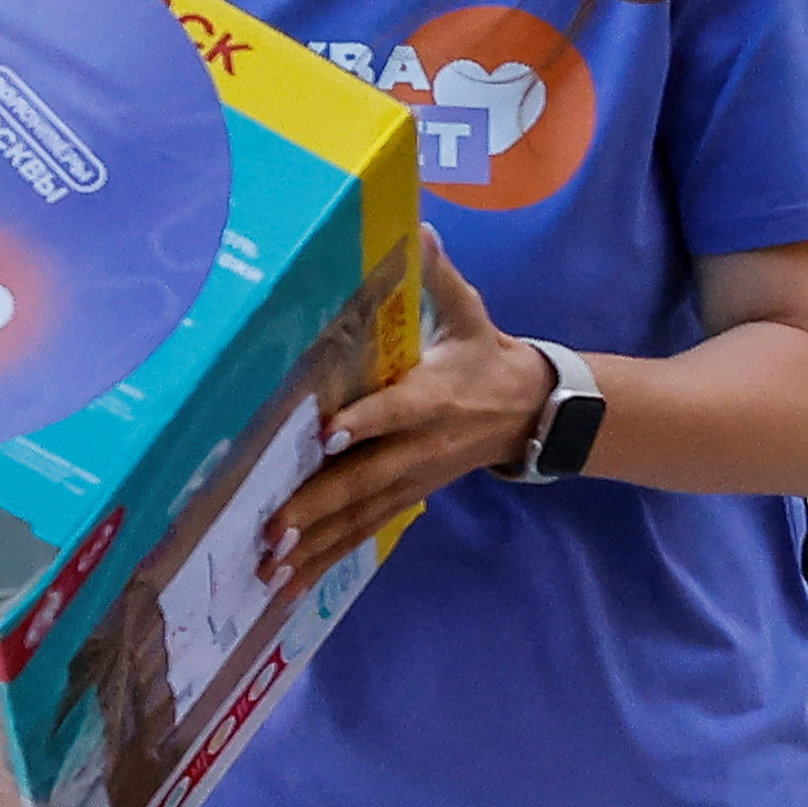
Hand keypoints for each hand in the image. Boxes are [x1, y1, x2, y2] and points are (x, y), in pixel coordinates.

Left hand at [270, 240, 549, 578]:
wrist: (536, 413)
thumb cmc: (490, 357)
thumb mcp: (473, 313)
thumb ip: (441, 276)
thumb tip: (421, 226)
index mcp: (434, 397)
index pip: (396, 411)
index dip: (365, 423)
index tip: (329, 436)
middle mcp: (420, 447)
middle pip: (365, 479)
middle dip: (319, 504)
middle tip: (274, 525)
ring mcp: (413, 479)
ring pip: (359, 516)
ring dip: (315, 543)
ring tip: (272, 565)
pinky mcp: (407, 497)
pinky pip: (363, 533)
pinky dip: (326, 558)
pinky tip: (291, 580)